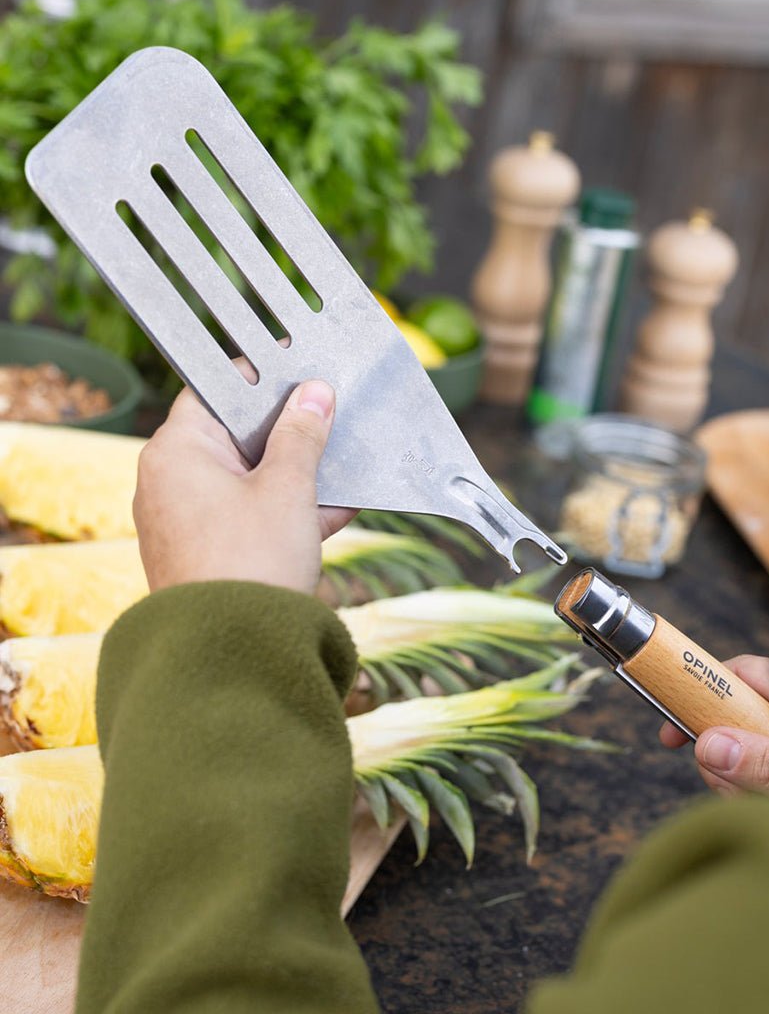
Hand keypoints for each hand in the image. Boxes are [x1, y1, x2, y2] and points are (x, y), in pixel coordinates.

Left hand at [134, 380, 355, 593]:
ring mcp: (186, 520)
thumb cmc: (252, 561)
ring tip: (344, 467)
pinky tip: (337, 510)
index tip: (302, 368)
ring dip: (297, 475)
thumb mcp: (288, 488)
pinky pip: (250, 517)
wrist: (232, 654)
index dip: (262, 377)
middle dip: (290, 431)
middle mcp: (170, 481)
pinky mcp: (206, 553)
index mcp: (176, 452)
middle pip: (236, 435)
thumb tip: (314, 393)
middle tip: (332, 417)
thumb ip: (302, 435)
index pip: (216, 391)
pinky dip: (287, 511)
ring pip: (249, 479)